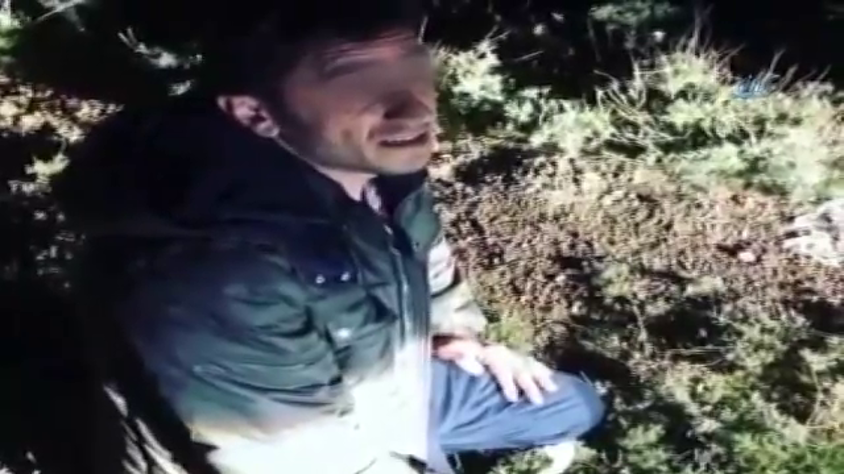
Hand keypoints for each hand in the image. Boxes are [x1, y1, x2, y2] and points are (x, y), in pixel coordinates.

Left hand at [433, 336, 558, 404]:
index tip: (513, 398)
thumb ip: (461, 357)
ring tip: (553, 389)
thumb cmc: (449, 346)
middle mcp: (500, 350)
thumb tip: (477, 370)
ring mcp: (507, 352)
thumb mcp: (450, 349)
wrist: (451, 334)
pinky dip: (542, 370)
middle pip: (518, 367)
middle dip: (528, 384)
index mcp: (486, 351)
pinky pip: (530, 361)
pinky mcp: (510, 355)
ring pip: (528, 363)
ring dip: (541, 376)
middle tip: (538, 401)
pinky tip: (552, 380)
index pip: (501, 367)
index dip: (507, 382)